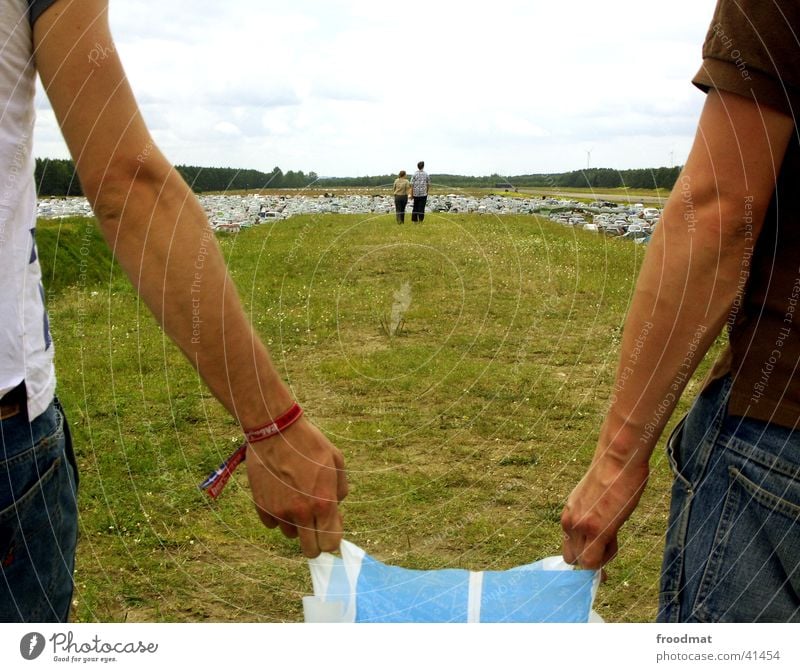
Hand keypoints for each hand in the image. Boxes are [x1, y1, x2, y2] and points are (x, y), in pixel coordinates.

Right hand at [246, 418, 347, 557]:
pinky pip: (272, 524)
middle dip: (315, 542)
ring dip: (296, 524)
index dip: (333, 539)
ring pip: (290, 534)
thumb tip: (336, 507)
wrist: (275, 430)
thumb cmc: (309, 443)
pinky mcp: (261, 506)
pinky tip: (281, 495)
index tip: (331, 527)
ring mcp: (279, 511)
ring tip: (296, 498)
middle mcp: (301, 512)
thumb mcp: (336, 461)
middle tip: (315, 524)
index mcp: (323, 503)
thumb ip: (340, 490)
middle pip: (310, 550)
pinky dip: (277, 515)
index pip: (331, 543)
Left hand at [560, 452, 648, 569]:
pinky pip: (593, 561)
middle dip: (591, 557)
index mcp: (569, 513)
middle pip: (572, 558)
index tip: (601, 545)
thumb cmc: (613, 475)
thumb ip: (590, 514)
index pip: (569, 546)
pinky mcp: (595, 529)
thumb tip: (599, 528)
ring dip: (601, 556)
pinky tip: (615, 536)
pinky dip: (606, 558)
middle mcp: (569, 521)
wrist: (617, 459)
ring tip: (614, 534)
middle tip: (609, 542)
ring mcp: (579, 526)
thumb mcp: (593, 498)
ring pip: (584, 562)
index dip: (586, 551)